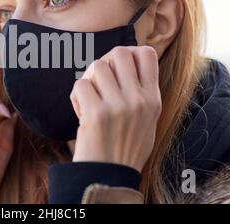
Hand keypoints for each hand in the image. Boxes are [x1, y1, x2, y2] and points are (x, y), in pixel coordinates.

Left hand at [70, 46, 161, 172]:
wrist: (110, 176)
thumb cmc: (125, 147)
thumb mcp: (148, 120)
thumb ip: (141, 92)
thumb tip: (129, 61)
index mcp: (153, 99)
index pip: (147, 54)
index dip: (130, 53)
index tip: (120, 65)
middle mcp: (138, 99)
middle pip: (119, 53)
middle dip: (106, 61)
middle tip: (101, 80)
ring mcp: (118, 106)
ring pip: (97, 66)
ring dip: (89, 80)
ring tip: (91, 99)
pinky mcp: (96, 113)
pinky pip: (80, 85)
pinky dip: (76, 96)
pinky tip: (83, 112)